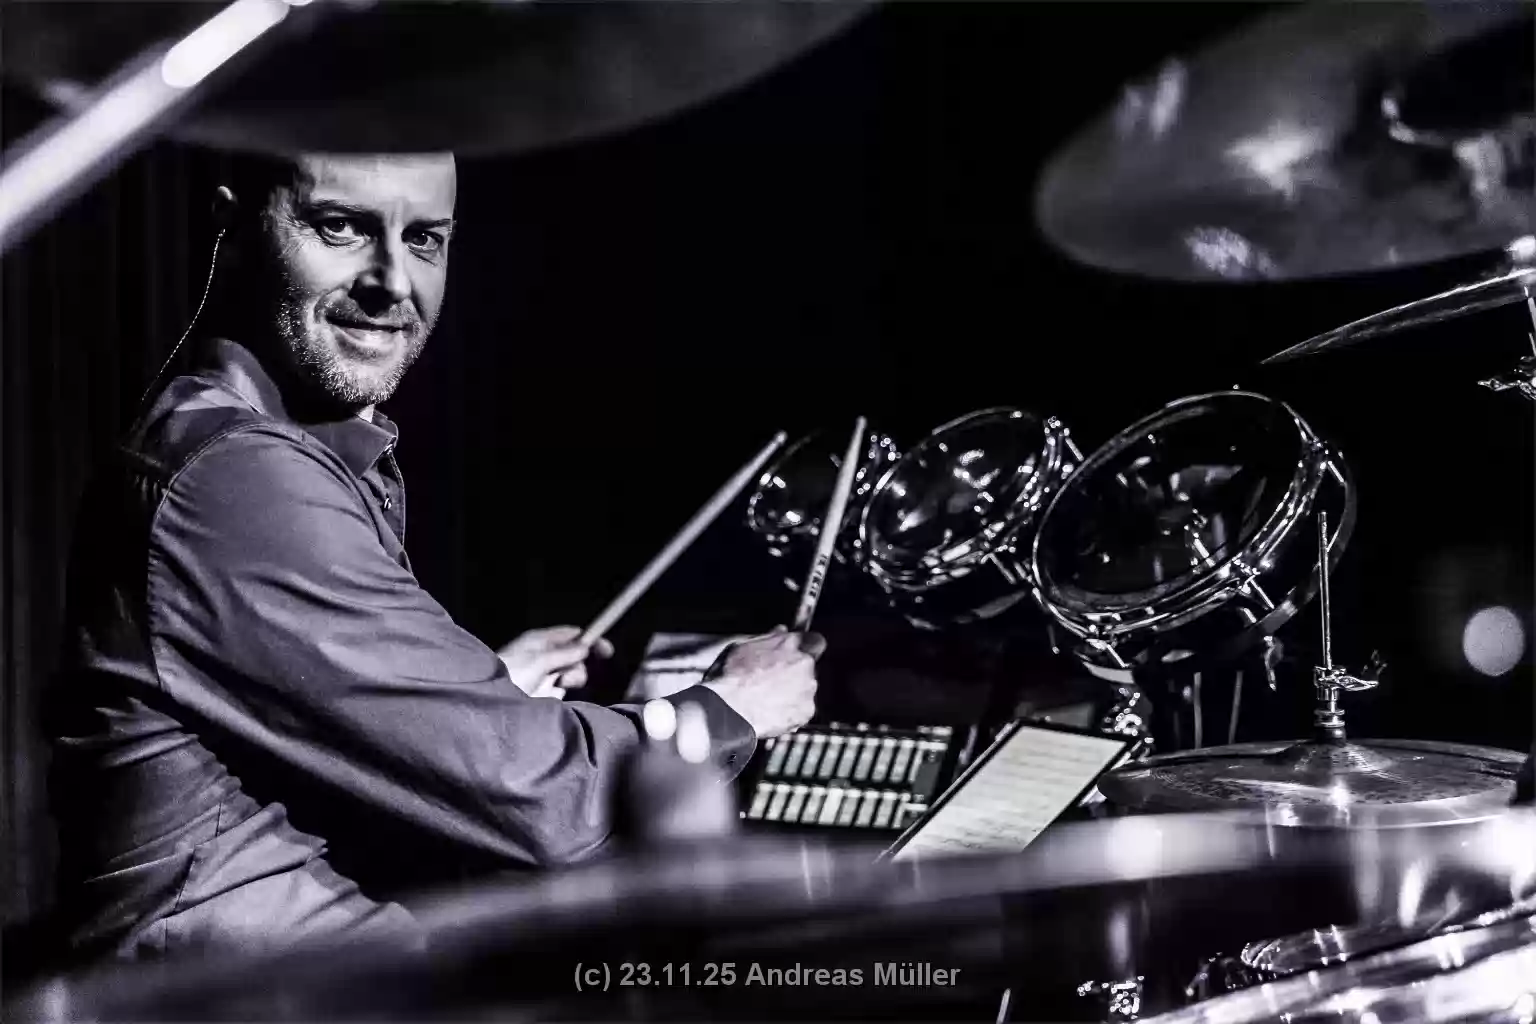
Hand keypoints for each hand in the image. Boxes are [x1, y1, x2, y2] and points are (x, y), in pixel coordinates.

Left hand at [498, 626, 613, 698]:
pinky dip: (560, 692)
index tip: (607, 651)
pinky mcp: (543, 693)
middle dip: (578, 665)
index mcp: (541, 640)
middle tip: (568, 676)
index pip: (572, 634)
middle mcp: (544, 655)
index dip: (590, 640)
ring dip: (570, 679)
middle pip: (574, 655)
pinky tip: (549, 696)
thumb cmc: (512, 673)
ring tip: (556, 685)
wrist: (492, 701)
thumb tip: (586, 647)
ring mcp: (544, 674)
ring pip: (571, 673)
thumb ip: (565, 653)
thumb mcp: (540, 660)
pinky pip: (561, 690)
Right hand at [701, 626, 823, 737]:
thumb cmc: (731, 676)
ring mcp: (808, 689)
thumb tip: (782, 630)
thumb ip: (769, 638)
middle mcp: (805, 664)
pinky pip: (802, 710)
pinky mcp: (806, 711)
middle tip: (775, 680)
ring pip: (806, 689)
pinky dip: (792, 712)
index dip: (808, 647)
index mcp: (790, 644)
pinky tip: (774, 713)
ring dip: (795, 692)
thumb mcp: (743, 647)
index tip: (799, 654)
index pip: (815, 641)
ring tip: (770, 700)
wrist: (729, 709)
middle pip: (809, 667)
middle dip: (797, 672)